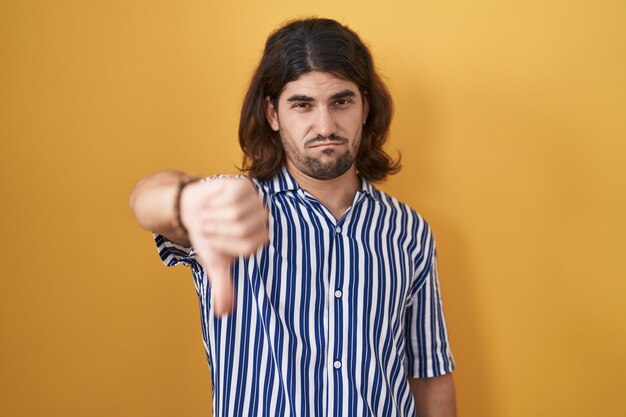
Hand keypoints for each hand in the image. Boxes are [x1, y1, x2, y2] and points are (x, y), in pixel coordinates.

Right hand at [179, 177, 268, 315]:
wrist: (192, 210)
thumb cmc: (207, 236)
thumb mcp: (215, 263)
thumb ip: (223, 287)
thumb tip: (223, 313)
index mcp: (260, 239)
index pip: (248, 246)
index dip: (224, 244)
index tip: (213, 241)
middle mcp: (263, 219)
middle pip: (242, 228)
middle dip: (217, 229)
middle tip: (207, 226)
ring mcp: (255, 200)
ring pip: (236, 212)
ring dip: (214, 215)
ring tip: (208, 215)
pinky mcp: (244, 185)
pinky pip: (231, 196)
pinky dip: (215, 202)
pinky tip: (212, 201)